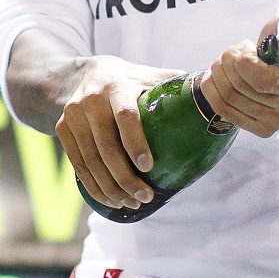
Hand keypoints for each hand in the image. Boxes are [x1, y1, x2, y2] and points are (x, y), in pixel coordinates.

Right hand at [55, 56, 179, 210]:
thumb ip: (177, 84)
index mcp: (116, 85)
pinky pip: (78, 165)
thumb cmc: (129, 79)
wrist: (82, 74)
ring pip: (90, 161)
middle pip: (106, 147)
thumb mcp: (150, 75)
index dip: (136, 142)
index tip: (149, 166)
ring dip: (111, 188)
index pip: (125, 116)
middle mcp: (89, 100)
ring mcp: (72, 116)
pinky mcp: (62, 129)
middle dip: (125, 177)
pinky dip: (93, 187)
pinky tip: (111, 200)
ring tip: (132, 203)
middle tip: (145, 196)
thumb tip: (216, 95)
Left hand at [201, 16, 278, 137]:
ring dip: (219, 74)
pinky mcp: (264, 130)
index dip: (244, 64)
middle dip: (228, 64)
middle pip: (244, 89)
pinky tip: (214, 76)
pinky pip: (225, 111)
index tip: (243, 48)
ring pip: (231, 99)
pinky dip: (213, 91)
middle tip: (231, 51)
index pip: (266, 81)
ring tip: (225, 61)